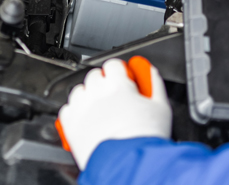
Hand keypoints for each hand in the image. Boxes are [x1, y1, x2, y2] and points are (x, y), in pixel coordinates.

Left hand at [57, 57, 171, 169]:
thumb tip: (151, 73)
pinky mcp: (69, 124)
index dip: (119, 72)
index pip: (113, 64)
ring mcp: (80, 107)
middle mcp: (96, 91)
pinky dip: (76, 113)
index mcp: (118, 84)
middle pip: (95, 76)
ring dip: (88, 96)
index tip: (124, 80)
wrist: (129, 164)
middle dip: (104, 84)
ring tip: (101, 111)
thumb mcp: (161, 108)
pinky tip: (88, 121)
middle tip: (115, 99)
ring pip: (79, 91)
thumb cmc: (144, 139)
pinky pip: (67, 109)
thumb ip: (155, 84)